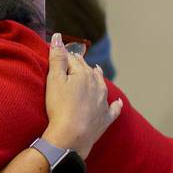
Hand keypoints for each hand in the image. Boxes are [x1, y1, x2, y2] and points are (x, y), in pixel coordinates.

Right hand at [41, 33, 121, 156]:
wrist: (71, 136)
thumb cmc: (60, 107)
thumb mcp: (54, 80)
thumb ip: (57, 58)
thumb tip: (58, 37)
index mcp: (84, 74)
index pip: (74, 60)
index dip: (66, 56)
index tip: (60, 54)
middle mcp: (97, 85)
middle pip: (88, 71)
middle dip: (81, 65)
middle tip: (74, 61)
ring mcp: (103, 102)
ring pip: (102, 85)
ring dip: (98, 78)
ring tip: (96, 72)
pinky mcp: (105, 118)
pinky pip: (113, 109)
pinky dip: (115, 104)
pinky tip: (117, 102)